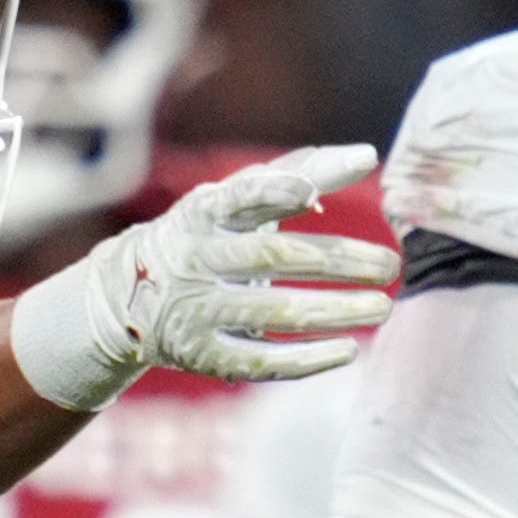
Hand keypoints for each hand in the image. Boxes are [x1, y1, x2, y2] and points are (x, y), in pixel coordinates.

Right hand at [9, 146, 394, 406]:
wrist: (127, 295)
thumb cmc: (207, 236)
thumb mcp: (236, 201)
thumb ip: (300, 175)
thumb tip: (369, 156)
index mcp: (203, 213)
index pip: (242, 197)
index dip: (276, 191)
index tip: (314, 194)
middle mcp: (195, 259)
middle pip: (271, 258)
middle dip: (337, 261)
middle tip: (391, 265)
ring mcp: (194, 309)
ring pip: (271, 312)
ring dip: (332, 311)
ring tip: (383, 308)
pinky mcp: (199, 353)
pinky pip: (257, 361)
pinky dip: (305, 358)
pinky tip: (348, 350)